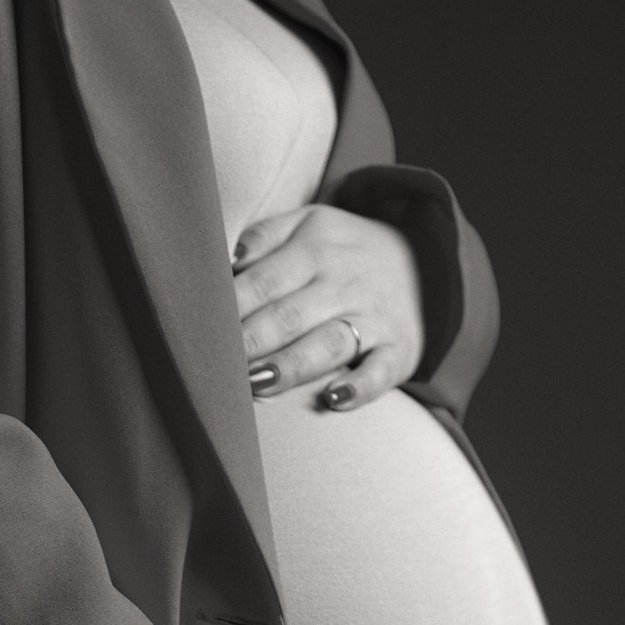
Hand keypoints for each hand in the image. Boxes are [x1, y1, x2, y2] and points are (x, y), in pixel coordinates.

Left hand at [234, 204, 422, 411]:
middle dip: (250, 340)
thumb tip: (223, 262)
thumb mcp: (309, 224)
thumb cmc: (343, 253)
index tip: (199, 332)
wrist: (425, 263)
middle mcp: (342, 282)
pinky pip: (381, 371)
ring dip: (291, 365)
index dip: (228, 308)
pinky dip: (360, 387)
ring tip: (257, 383)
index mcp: (314, 248)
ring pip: (327, 344)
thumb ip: (264, 237)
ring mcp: (372, 318)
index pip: (262, 281)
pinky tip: (334, 400)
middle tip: (215, 365)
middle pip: (288, 314)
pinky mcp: (399, 350)